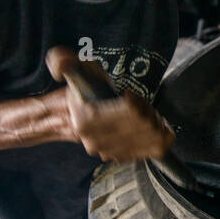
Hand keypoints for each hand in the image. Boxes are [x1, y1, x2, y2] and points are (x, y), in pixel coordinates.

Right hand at [47, 46, 175, 162]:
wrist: (68, 117)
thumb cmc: (82, 92)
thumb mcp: (75, 69)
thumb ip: (63, 61)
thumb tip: (60, 65)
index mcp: (88, 119)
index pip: (131, 112)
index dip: (138, 101)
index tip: (130, 94)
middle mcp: (97, 140)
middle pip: (145, 126)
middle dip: (149, 112)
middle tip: (142, 104)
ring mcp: (109, 151)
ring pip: (152, 138)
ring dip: (155, 124)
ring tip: (145, 115)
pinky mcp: (120, 157)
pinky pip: (154, 150)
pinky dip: (159, 136)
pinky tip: (149, 127)